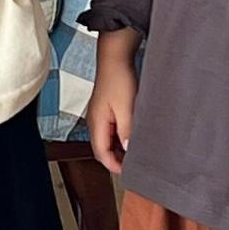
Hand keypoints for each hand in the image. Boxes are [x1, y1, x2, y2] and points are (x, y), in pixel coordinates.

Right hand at [88, 51, 136, 176]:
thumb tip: (128, 150)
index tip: (128, 172)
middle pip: (101, 149)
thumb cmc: (118, 78)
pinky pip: (110, 130)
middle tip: (133, 165)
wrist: (115, 58)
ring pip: (106, 140)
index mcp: (96, 122)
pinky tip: (131, 136)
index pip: (100, 153)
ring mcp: (98, 116)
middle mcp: (94, 121)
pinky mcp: (105, 110)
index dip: (113, 165)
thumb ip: (126, 131)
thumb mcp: (126, 108)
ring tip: (134, 152)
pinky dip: (119, 138)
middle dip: (116, 159)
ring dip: (118, 148)